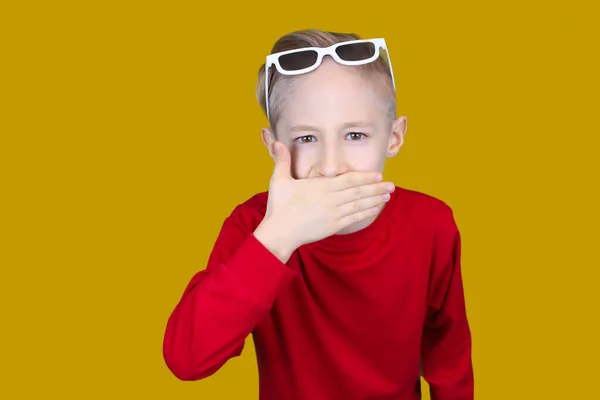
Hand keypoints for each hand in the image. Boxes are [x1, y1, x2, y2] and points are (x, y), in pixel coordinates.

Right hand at [254, 141, 393, 261]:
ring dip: (375, 200)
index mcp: (321, 187)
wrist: (280, 233)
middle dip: (376, 188)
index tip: (378, 174)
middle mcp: (331, 200)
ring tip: (387, 195)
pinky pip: (353, 218)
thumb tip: (276, 142)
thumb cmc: (279, 207)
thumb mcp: (279, 180)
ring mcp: (333, 214)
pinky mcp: (333, 226)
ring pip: (359, 205)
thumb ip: (282, 161)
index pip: (349, 180)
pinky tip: (374, 209)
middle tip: (392, 184)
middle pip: (359, 192)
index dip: (365, 177)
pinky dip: (366, 213)